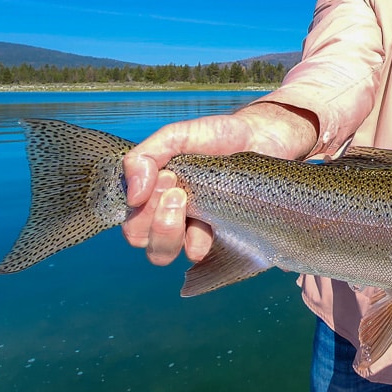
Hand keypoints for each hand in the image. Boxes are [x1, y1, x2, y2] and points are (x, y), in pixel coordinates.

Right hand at [121, 102, 317, 265]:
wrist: (262, 138)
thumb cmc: (217, 137)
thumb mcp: (175, 136)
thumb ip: (144, 157)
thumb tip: (133, 196)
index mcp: (152, 194)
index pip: (130, 218)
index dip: (142, 205)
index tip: (168, 177)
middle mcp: (167, 215)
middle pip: (140, 239)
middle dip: (153, 217)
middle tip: (178, 191)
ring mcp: (192, 229)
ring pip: (161, 254)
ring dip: (168, 232)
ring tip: (189, 203)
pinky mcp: (219, 237)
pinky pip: (197, 256)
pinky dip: (199, 242)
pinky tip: (213, 223)